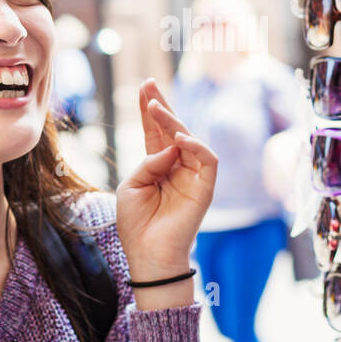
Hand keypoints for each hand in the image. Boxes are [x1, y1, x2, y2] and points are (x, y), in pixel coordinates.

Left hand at [116, 79, 217, 308]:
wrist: (147, 255)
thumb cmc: (136, 224)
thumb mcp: (132, 185)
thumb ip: (150, 162)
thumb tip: (170, 145)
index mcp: (157, 166)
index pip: (156, 131)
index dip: (151, 109)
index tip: (144, 86)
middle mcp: (177, 167)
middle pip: (174, 129)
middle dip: (162, 106)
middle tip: (150, 86)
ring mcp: (192, 176)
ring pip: (191, 140)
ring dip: (174, 121)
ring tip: (157, 109)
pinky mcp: (205, 188)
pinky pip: (208, 160)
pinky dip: (196, 145)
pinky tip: (179, 138)